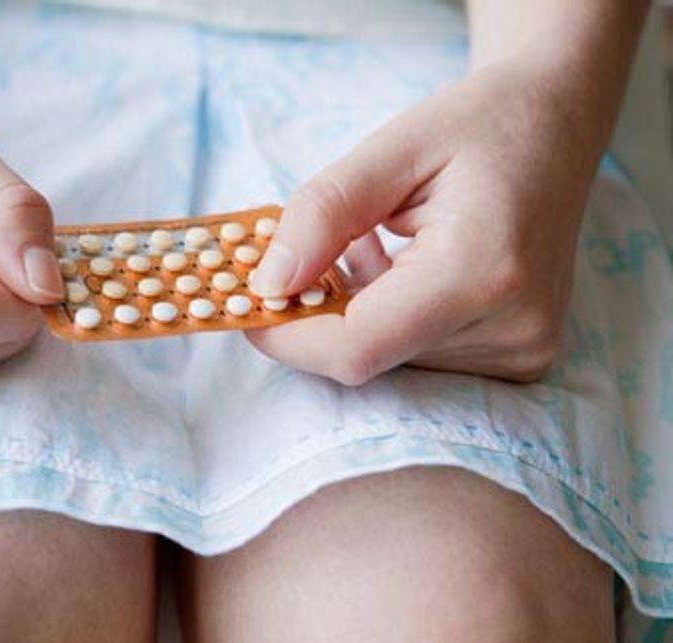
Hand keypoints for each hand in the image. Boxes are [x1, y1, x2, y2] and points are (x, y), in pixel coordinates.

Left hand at [248, 60, 601, 385]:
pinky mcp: (517, 356)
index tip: (244, 304)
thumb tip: (266, 285)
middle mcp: (510, 327)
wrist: (556, 127)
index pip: (358, 346)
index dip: (288, 335)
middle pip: (369, 355)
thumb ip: (322, 215)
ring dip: (353, 313)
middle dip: (317, 315)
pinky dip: (386, 318)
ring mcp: (520, 350)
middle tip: (302, 255)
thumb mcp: (391, 147)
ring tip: (372, 244)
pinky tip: (396, 265)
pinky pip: (417, 354)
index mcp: (481, 270)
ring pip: (389, 359)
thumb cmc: (479, 124)